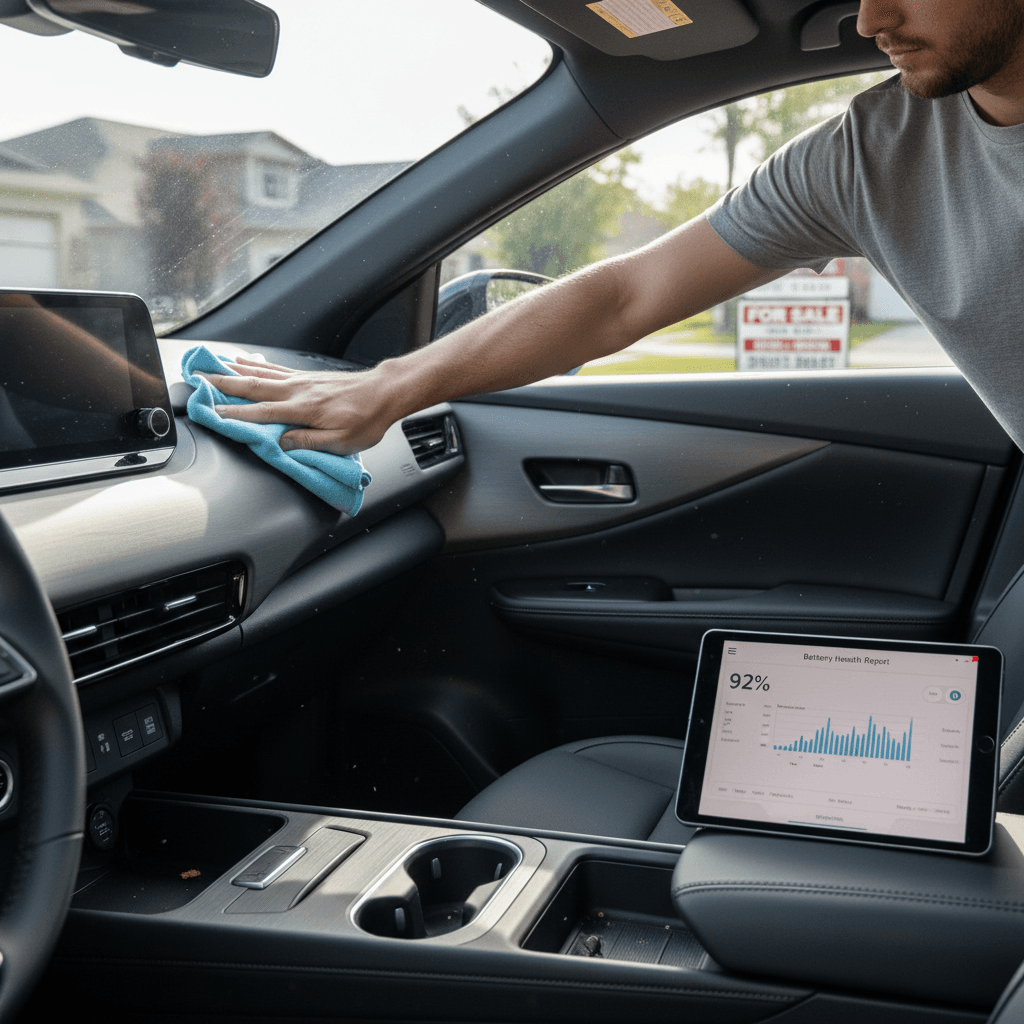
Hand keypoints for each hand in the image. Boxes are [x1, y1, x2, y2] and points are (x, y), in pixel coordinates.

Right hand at [199, 355, 393, 454]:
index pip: (262, 413)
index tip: (212, 413)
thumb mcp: (342, 441)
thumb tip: (280, 443)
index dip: (235, 414)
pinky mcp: (305, 376)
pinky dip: (252, 364)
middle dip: (222, 385)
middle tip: (196, 380)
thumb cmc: (367, 419)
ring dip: (231, 371)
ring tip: (208, 367)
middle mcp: (298, 390)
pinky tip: (240, 361)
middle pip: (253, 387)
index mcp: (304, 410)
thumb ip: (309, 442)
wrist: (385, 392)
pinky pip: (272, 369)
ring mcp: (300, 380)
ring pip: (259, 374)